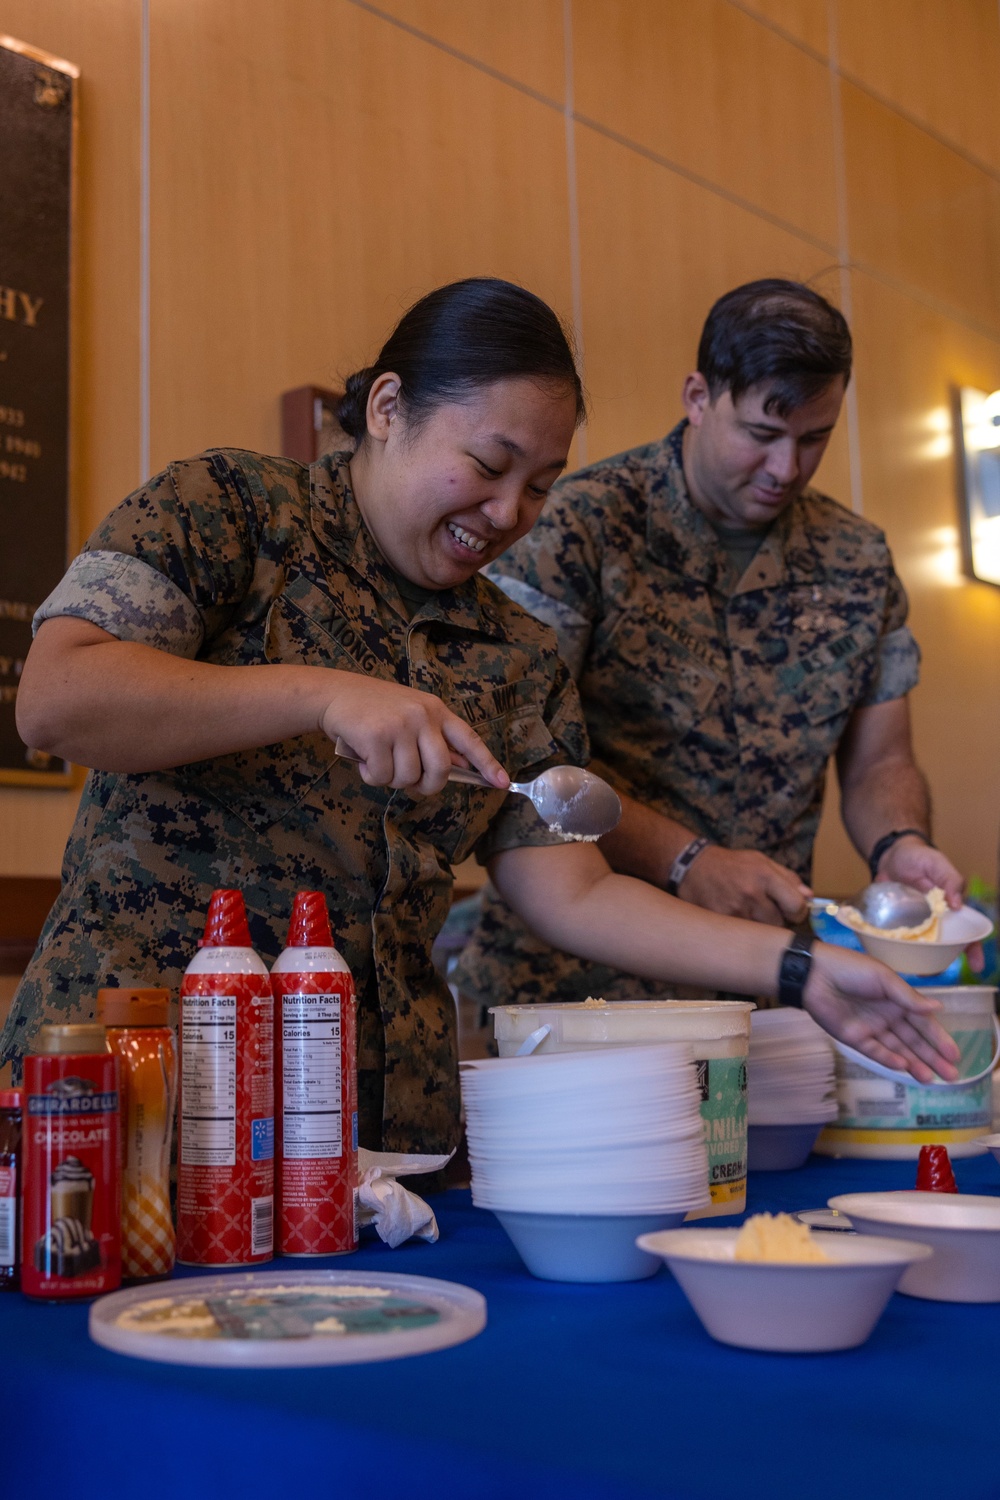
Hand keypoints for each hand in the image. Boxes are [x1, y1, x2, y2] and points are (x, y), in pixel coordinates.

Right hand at [318, 673, 507, 796]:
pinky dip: (372, 777)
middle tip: (411, 784)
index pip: (468, 739)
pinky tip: (364, 759)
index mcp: (436, 710)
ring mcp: (400, 725)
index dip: (487, 764)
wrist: (335, 693)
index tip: (503, 783)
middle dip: (427, 786)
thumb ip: (433, 739)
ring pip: (408, 777)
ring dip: (392, 780)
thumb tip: (457, 769)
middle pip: (440, 770)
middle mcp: (422, 715)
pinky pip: (382, 777)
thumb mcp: (411, 715)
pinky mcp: (376, 736)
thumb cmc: (376, 710)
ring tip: (379, 761)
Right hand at [678, 846, 811, 924]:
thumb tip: (809, 896)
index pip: (796, 906)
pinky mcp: (719, 920)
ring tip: (748, 914)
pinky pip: (741, 935)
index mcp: (765, 875)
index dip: (798, 912)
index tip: (792, 911)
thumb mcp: (761, 861)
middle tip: (765, 912)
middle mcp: (751, 893)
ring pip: (760, 933)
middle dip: (776, 920)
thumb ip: (787, 878)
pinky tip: (735, 918)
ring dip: (758, 927)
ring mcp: (734, 909)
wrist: (693, 865)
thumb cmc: (731, 864)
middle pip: (778, 924)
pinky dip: (741, 931)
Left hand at [802, 942, 959, 1083]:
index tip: (954, 1055)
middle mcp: (888, 1016)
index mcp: (898, 999)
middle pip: (914, 1041)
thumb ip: (909, 998)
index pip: (924, 1023)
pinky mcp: (854, 1038)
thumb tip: (939, 1007)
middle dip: (932, 1058)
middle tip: (951, 1076)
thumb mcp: (884, 979)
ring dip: (915, 1063)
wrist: (815, 975)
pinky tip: (904, 1066)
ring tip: (931, 1079)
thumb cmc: (852, 970)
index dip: (939, 1039)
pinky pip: (875, 1051)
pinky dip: (889, 1059)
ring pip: (898, 1049)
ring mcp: (871, 1028)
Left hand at [876, 836, 982, 970]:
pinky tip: (891, 955)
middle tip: (932, 971)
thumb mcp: (938, 864)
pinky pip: (896, 940)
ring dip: (917, 960)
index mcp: (950, 911)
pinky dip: (894, 949)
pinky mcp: (893, 924)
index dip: (973, 951)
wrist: (889, 855)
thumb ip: (951, 881)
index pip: (967, 934)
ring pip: (919, 949)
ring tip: (912, 968)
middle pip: (942, 948)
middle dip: (940, 963)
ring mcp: (913, 924)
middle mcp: (933, 922)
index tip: (977, 966)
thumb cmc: (919, 858)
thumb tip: (958, 904)